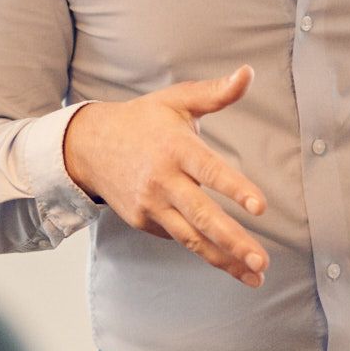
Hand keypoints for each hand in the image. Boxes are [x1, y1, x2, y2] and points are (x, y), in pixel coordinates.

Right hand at [63, 67, 269, 286]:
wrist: (88, 145)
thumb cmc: (142, 121)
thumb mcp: (176, 101)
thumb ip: (216, 92)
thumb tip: (248, 73)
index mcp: (176, 148)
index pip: (210, 171)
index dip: (236, 189)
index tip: (260, 207)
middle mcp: (163, 180)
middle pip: (202, 216)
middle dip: (234, 241)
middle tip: (262, 262)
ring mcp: (151, 205)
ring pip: (192, 238)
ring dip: (224, 259)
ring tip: (254, 277)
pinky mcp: (143, 221)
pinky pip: (179, 237)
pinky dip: (204, 251)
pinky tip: (230, 263)